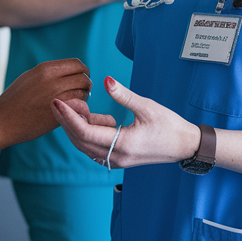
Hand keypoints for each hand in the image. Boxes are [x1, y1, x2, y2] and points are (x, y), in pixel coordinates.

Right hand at [0, 58, 90, 146]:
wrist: (1, 122)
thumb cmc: (13, 101)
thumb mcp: (30, 77)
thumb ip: (49, 73)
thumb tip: (68, 72)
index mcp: (46, 69)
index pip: (77, 64)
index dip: (83, 70)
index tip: (83, 76)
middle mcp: (53, 81)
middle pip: (83, 77)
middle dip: (86, 83)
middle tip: (84, 89)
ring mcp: (57, 98)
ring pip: (83, 92)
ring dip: (84, 96)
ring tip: (78, 100)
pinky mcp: (59, 114)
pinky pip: (78, 107)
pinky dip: (80, 108)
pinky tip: (73, 110)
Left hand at [52, 76, 199, 168]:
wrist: (185, 145)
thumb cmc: (170, 126)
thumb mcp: (148, 107)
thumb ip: (124, 95)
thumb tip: (106, 80)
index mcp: (123, 145)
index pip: (85, 132)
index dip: (68, 117)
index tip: (57, 101)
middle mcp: (116, 157)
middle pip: (80, 141)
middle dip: (66, 121)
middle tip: (57, 101)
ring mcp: (117, 160)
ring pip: (85, 145)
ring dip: (76, 127)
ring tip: (75, 105)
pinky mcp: (118, 158)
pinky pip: (94, 147)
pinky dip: (88, 133)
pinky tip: (93, 117)